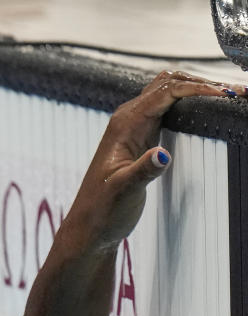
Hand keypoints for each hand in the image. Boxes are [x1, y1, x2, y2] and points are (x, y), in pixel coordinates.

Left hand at [69, 71, 242, 251]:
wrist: (90, 225)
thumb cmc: (102, 209)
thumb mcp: (124, 190)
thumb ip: (143, 171)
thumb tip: (162, 154)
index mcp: (124, 125)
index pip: (165, 92)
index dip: (197, 88)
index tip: (225, 94)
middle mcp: (128, 119)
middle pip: (169, 83)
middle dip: (203, 82)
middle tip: (236, 92)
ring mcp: (136, 127)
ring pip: (169, 92)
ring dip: (198, 89)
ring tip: (230, 96)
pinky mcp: (144, 137)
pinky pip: (169, 108)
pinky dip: (192, 102)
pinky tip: (211, 109)